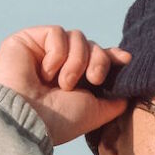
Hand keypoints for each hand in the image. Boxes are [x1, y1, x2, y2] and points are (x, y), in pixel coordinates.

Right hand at [0, 27, 130, 147]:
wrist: (27, 120)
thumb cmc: (58, 121)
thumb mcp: (94, 112)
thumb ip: (113, 101)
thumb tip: (127, 93)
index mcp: (72, 81)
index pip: (95, 57)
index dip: (111, 55)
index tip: (125, 59)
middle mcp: (57, 65)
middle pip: (91, 45)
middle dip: (98, 61)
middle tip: (93, 80)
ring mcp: (41, 51)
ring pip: (76, 37)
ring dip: (77, 61)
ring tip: (63, 84)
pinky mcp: (26, 40)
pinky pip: (56, 33)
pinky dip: (58, 53)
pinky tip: (46, 73)